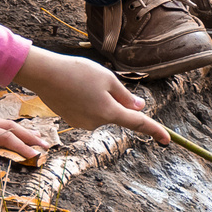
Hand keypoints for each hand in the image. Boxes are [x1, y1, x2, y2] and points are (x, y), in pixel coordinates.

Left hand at [0, 102, 46, 160]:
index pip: (5, 138)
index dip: (22, 147)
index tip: (37, 157)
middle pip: (11, 128)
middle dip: (30, 138)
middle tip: (46, 147)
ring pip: (6, 124)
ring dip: (23, 131)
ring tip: (37, 137)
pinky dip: (10, 127)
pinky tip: (12, 130)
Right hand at [13, 49, 170, 142]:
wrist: (44, 75)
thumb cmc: (78, 72)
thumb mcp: (108, 79)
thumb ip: (125, 96)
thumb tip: (139, 107)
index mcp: (110, 112)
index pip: (138, 123)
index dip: (155, 130)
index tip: (167, 140)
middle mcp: (97, 123)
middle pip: (116, 112)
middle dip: (113, 98)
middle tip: (96, 79)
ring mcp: (83, 124)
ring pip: (101, 111)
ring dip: (99, 99)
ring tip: (81, 82)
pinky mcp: (72, 121)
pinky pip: (88, 112)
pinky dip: (86, 102)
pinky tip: (73, 89)